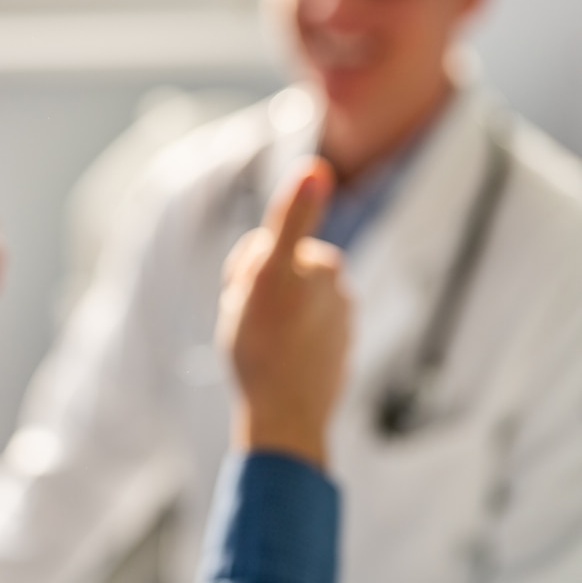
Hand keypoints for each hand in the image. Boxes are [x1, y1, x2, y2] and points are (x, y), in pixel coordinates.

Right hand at [216, 159, 349, 468]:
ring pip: (285, 308)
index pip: (266, 248)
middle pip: (277, 276)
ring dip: (267, 319)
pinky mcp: (335, 356)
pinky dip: (284, 344)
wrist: (284, 416)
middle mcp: (336, 292)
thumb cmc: (264, 346)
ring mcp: (338, 326)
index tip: (243, 296)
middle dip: (254, 293)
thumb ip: (291, 218)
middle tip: (243, 322)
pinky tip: (276, 363)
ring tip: (258, 347)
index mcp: (321, 266)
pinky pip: (298, 337)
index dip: (243, 271)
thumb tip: (318, 166)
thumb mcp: (266, 273)